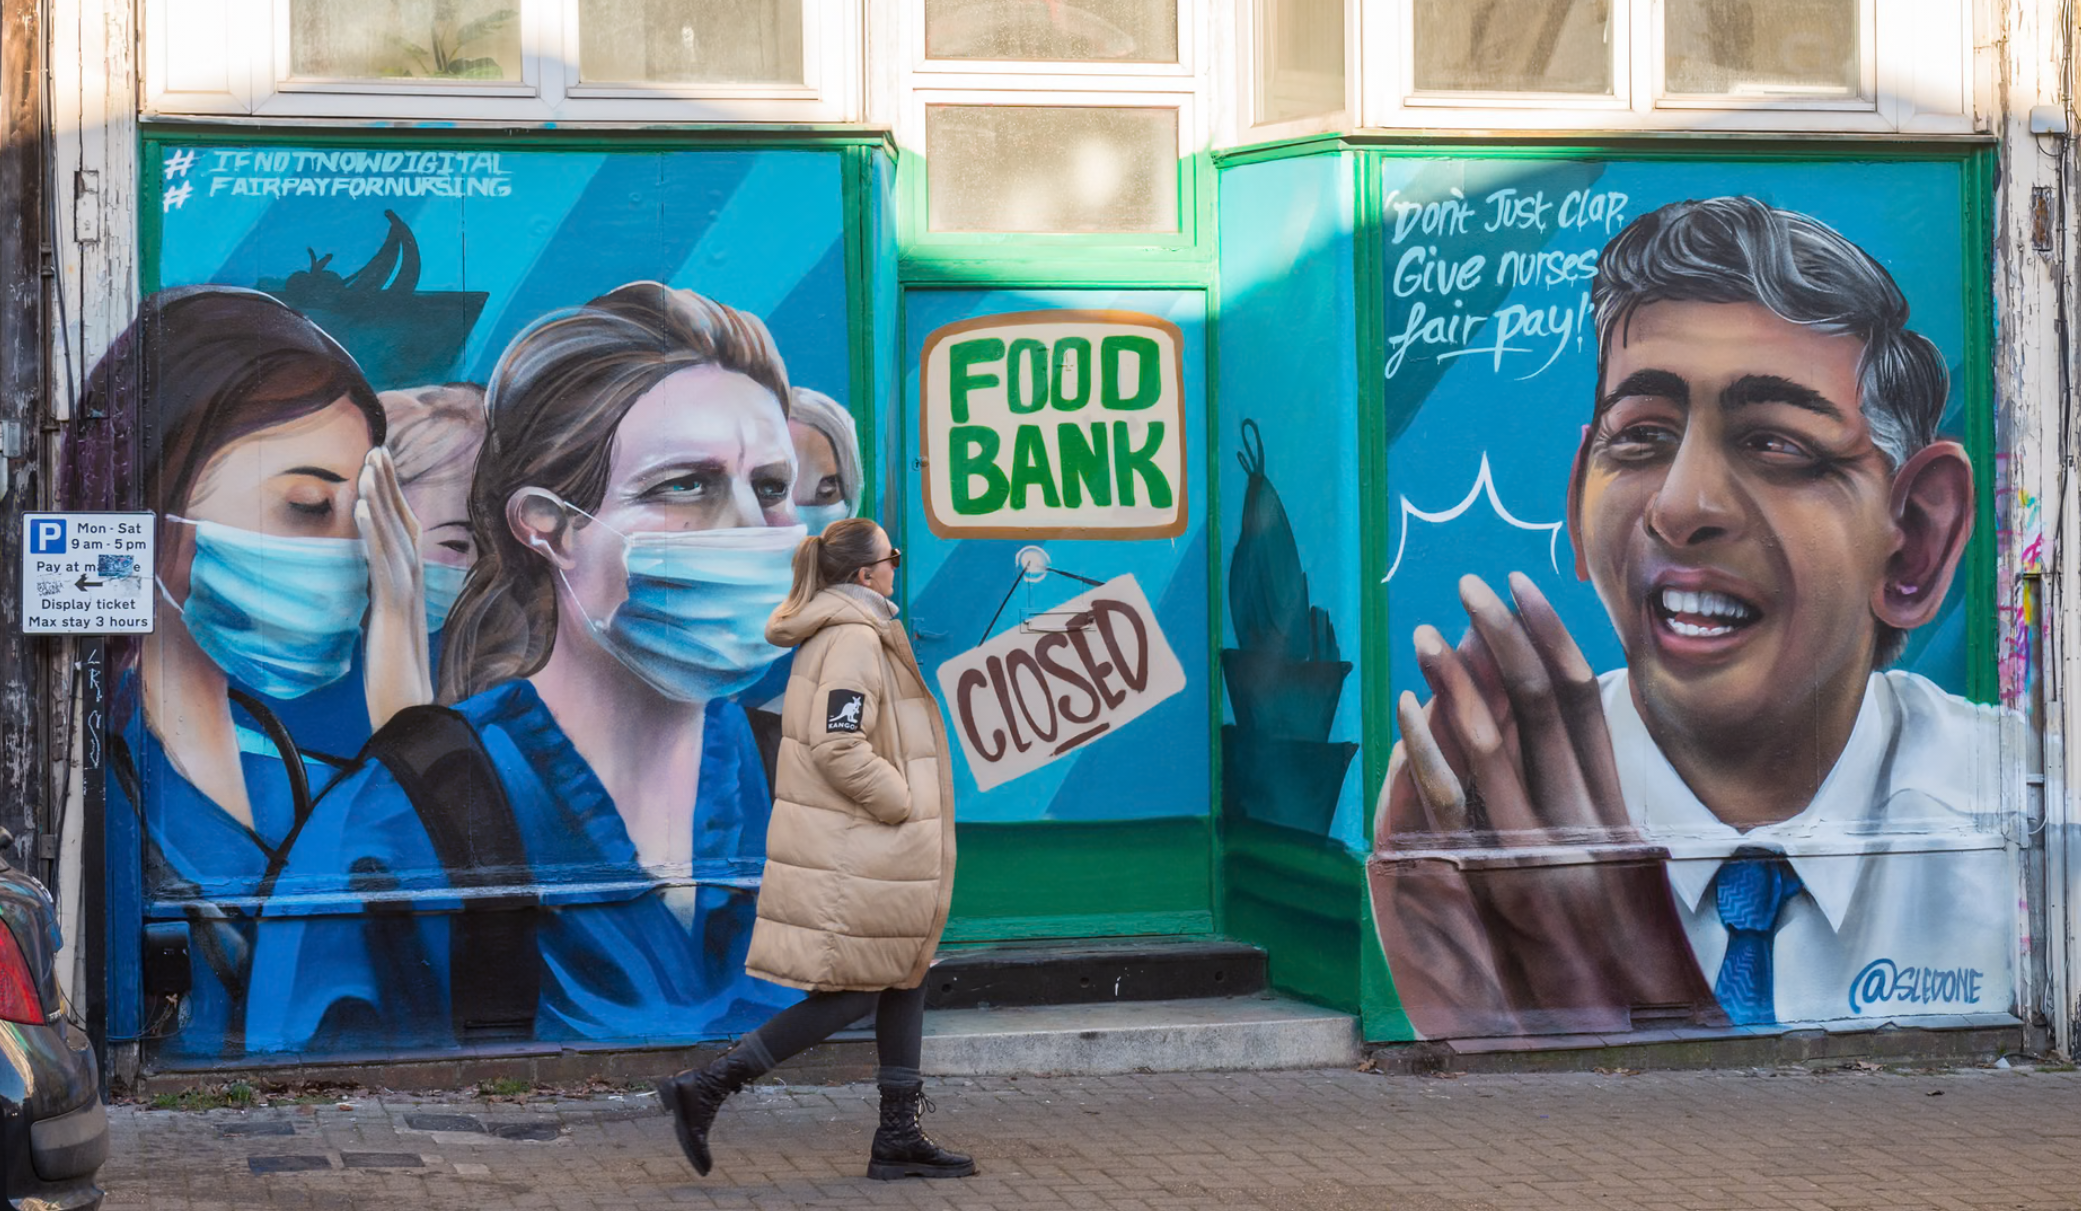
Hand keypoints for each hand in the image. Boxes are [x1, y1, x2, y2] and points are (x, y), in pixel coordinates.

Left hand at [357, 447, 432, 728]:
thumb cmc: (398, 684)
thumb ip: (382, 608)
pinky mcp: (395, 611)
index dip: (395, 498)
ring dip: (383, 498)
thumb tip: (373, 592)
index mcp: (411, 589)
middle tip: (376, 449)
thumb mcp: (386, 635)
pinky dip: (377, 535)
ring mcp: (408, 597)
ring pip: (398, 537)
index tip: (379, 468)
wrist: (411, 714)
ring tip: (369, 465)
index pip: (406, 533)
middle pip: (407, 524)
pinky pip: (386, 565)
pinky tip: (366, 510)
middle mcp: (416, 586)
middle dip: (391, 485)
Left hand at [1368, 572, 1719, 1037]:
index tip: (1518, 583)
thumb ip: (1580, 784)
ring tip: (1428, 632)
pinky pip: (1450, 800)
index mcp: (1608, 802)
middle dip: (1501, 636)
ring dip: (1456, 680)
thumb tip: (1550, 702)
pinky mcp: (1486, 877)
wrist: (1598, 1018)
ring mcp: (1529, 848)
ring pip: (1490, 743)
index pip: (1581, 699)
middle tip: (1469, 584)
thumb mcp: (1608, 855)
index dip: (1547, 635)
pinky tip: (1408, 705)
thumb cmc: (1600, 935)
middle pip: (1536, 704)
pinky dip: (1426, 746)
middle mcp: (1574, 818)